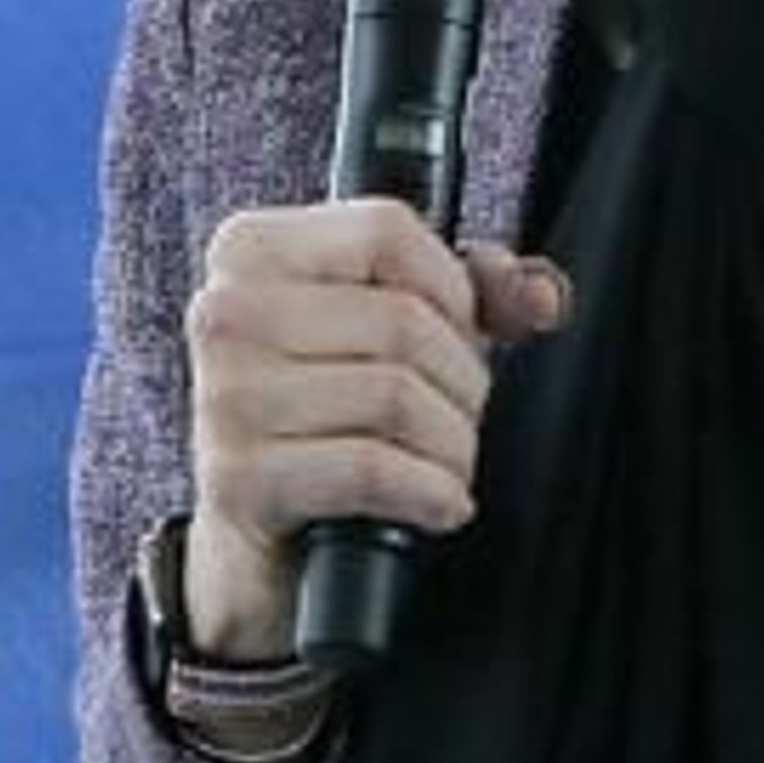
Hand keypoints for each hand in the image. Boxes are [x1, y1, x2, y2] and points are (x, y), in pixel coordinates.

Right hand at [179, 200, 564, 660]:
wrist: (253, 532)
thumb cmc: (323, 412)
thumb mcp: (389, 328)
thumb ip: (471, 291)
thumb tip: (540, 294)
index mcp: (248, 250)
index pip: (386, 230)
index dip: (452, 287)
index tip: (457, 332)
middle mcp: (223, 314)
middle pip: (401, 320)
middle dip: (462, 380)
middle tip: (456, 416)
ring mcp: (224, 397)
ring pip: (396, 397)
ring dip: (452, 445)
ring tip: (446, 462)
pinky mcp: (238, 477)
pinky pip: (372, 469)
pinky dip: (429, 493)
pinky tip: (436, 503)